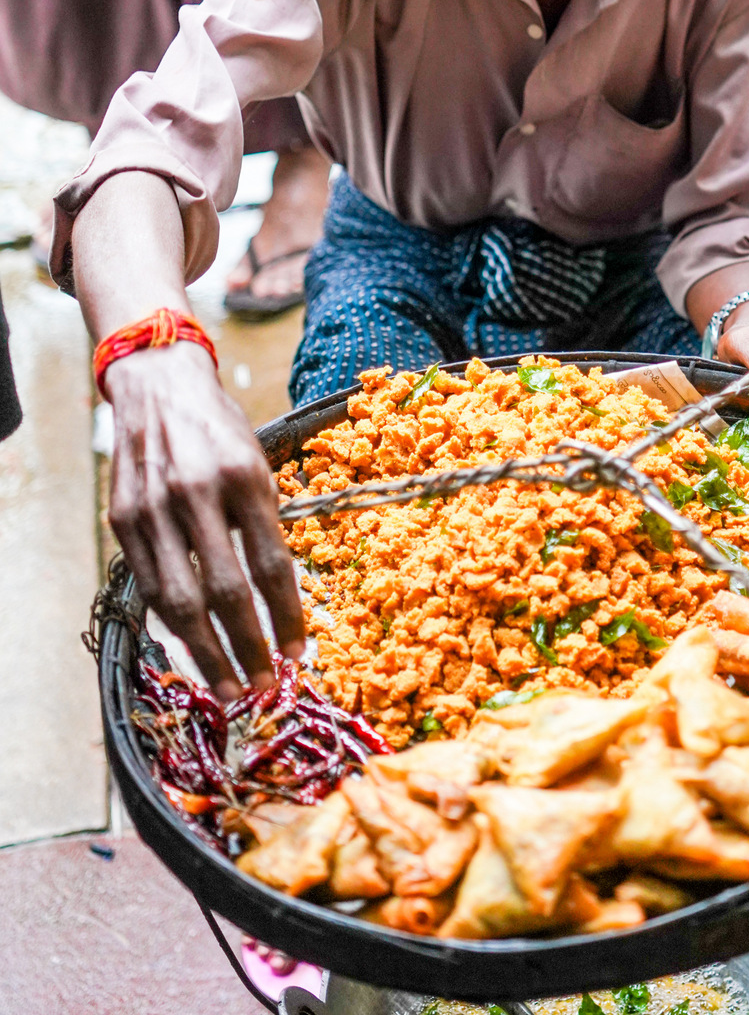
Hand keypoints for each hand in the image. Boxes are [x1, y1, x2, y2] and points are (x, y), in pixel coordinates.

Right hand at [104, 342, 305, 698]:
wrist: (160, 386)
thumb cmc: (221, 428)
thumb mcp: (259, 460)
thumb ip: (266, 518)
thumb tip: (282, 590)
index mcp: (243, 477)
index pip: (271, 565)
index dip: (287, 615)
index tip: (300, 653)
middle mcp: (196, 494)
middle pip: (225, 592)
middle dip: (248, 646)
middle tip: (265, 686)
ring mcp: (153, 510)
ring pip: (179, 601)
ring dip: (207, 653)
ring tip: (230, 688)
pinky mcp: (123, 521)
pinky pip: (148, 586)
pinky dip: (171, 626)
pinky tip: (192, 650)